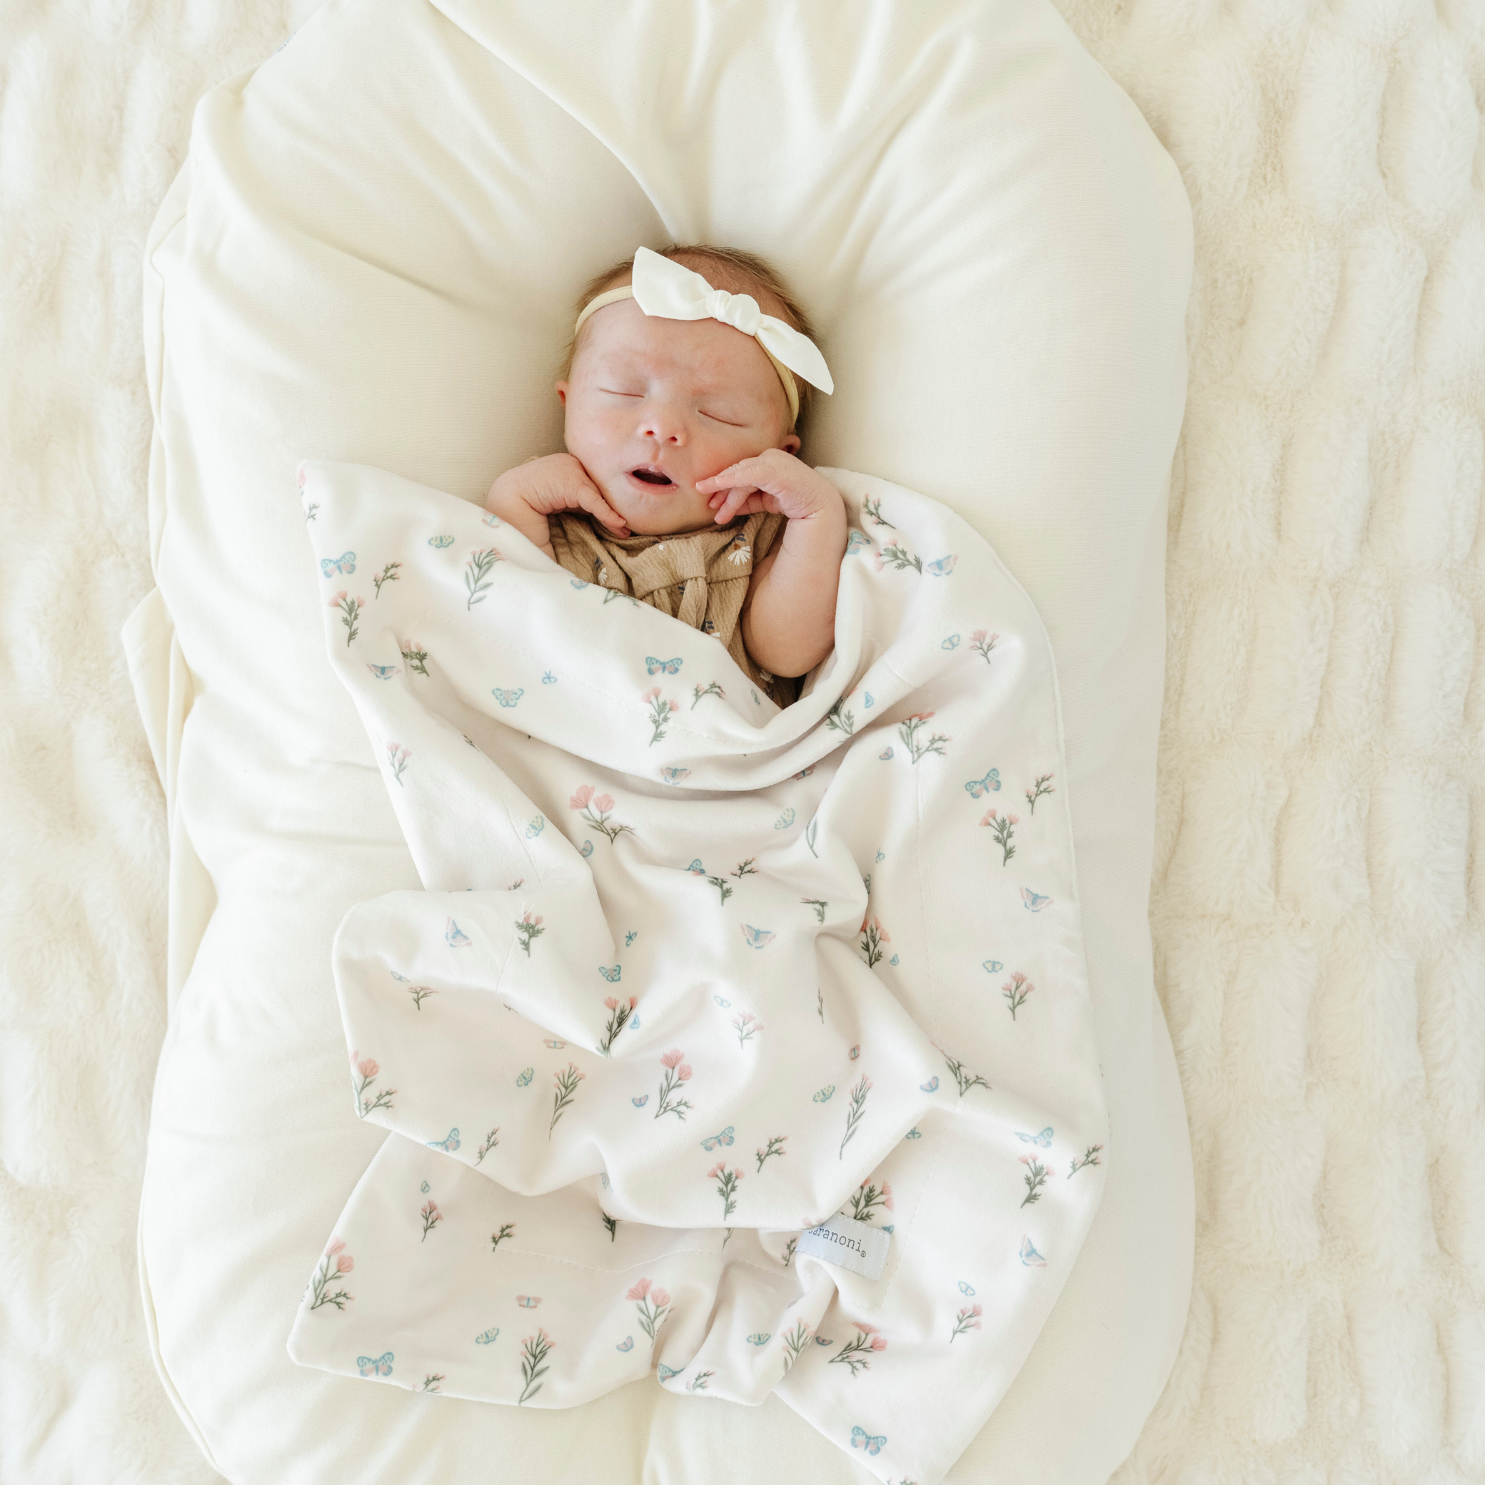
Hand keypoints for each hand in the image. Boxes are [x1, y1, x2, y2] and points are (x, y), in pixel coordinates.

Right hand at [486, 453, 629, 537]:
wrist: (500, 507)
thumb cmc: (521, 516)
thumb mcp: (555, 512)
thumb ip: (574, 514)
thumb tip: (595, 534)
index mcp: (563, 473)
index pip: (590, 489)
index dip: (606, 507)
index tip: (619, 525)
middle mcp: (568, 466)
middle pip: (597, 488)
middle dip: (612, 507)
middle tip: (626, 529)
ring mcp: (569, 469)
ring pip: (598, 494)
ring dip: (613, 512)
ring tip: (625, 530)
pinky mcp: (569, 481)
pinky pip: (594, 500)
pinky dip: (608, 514)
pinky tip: (620, 525)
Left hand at [694, 449, 841, 525]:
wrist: (822, 507)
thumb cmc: (798, 503)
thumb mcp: (767, 501)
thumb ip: (749, 500)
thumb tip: (727, 506)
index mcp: (769, 462)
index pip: (742, 473)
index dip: (725, 487)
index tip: (711, 501)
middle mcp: (770, 457)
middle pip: (738, 473)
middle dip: (722, 491)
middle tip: (709, 506)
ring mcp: (773, 461)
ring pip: (742, 478)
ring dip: (728, 497)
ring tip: (718, 515)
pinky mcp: (774, 470)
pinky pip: (748, 475)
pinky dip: (731, 481)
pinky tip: (718, 486)